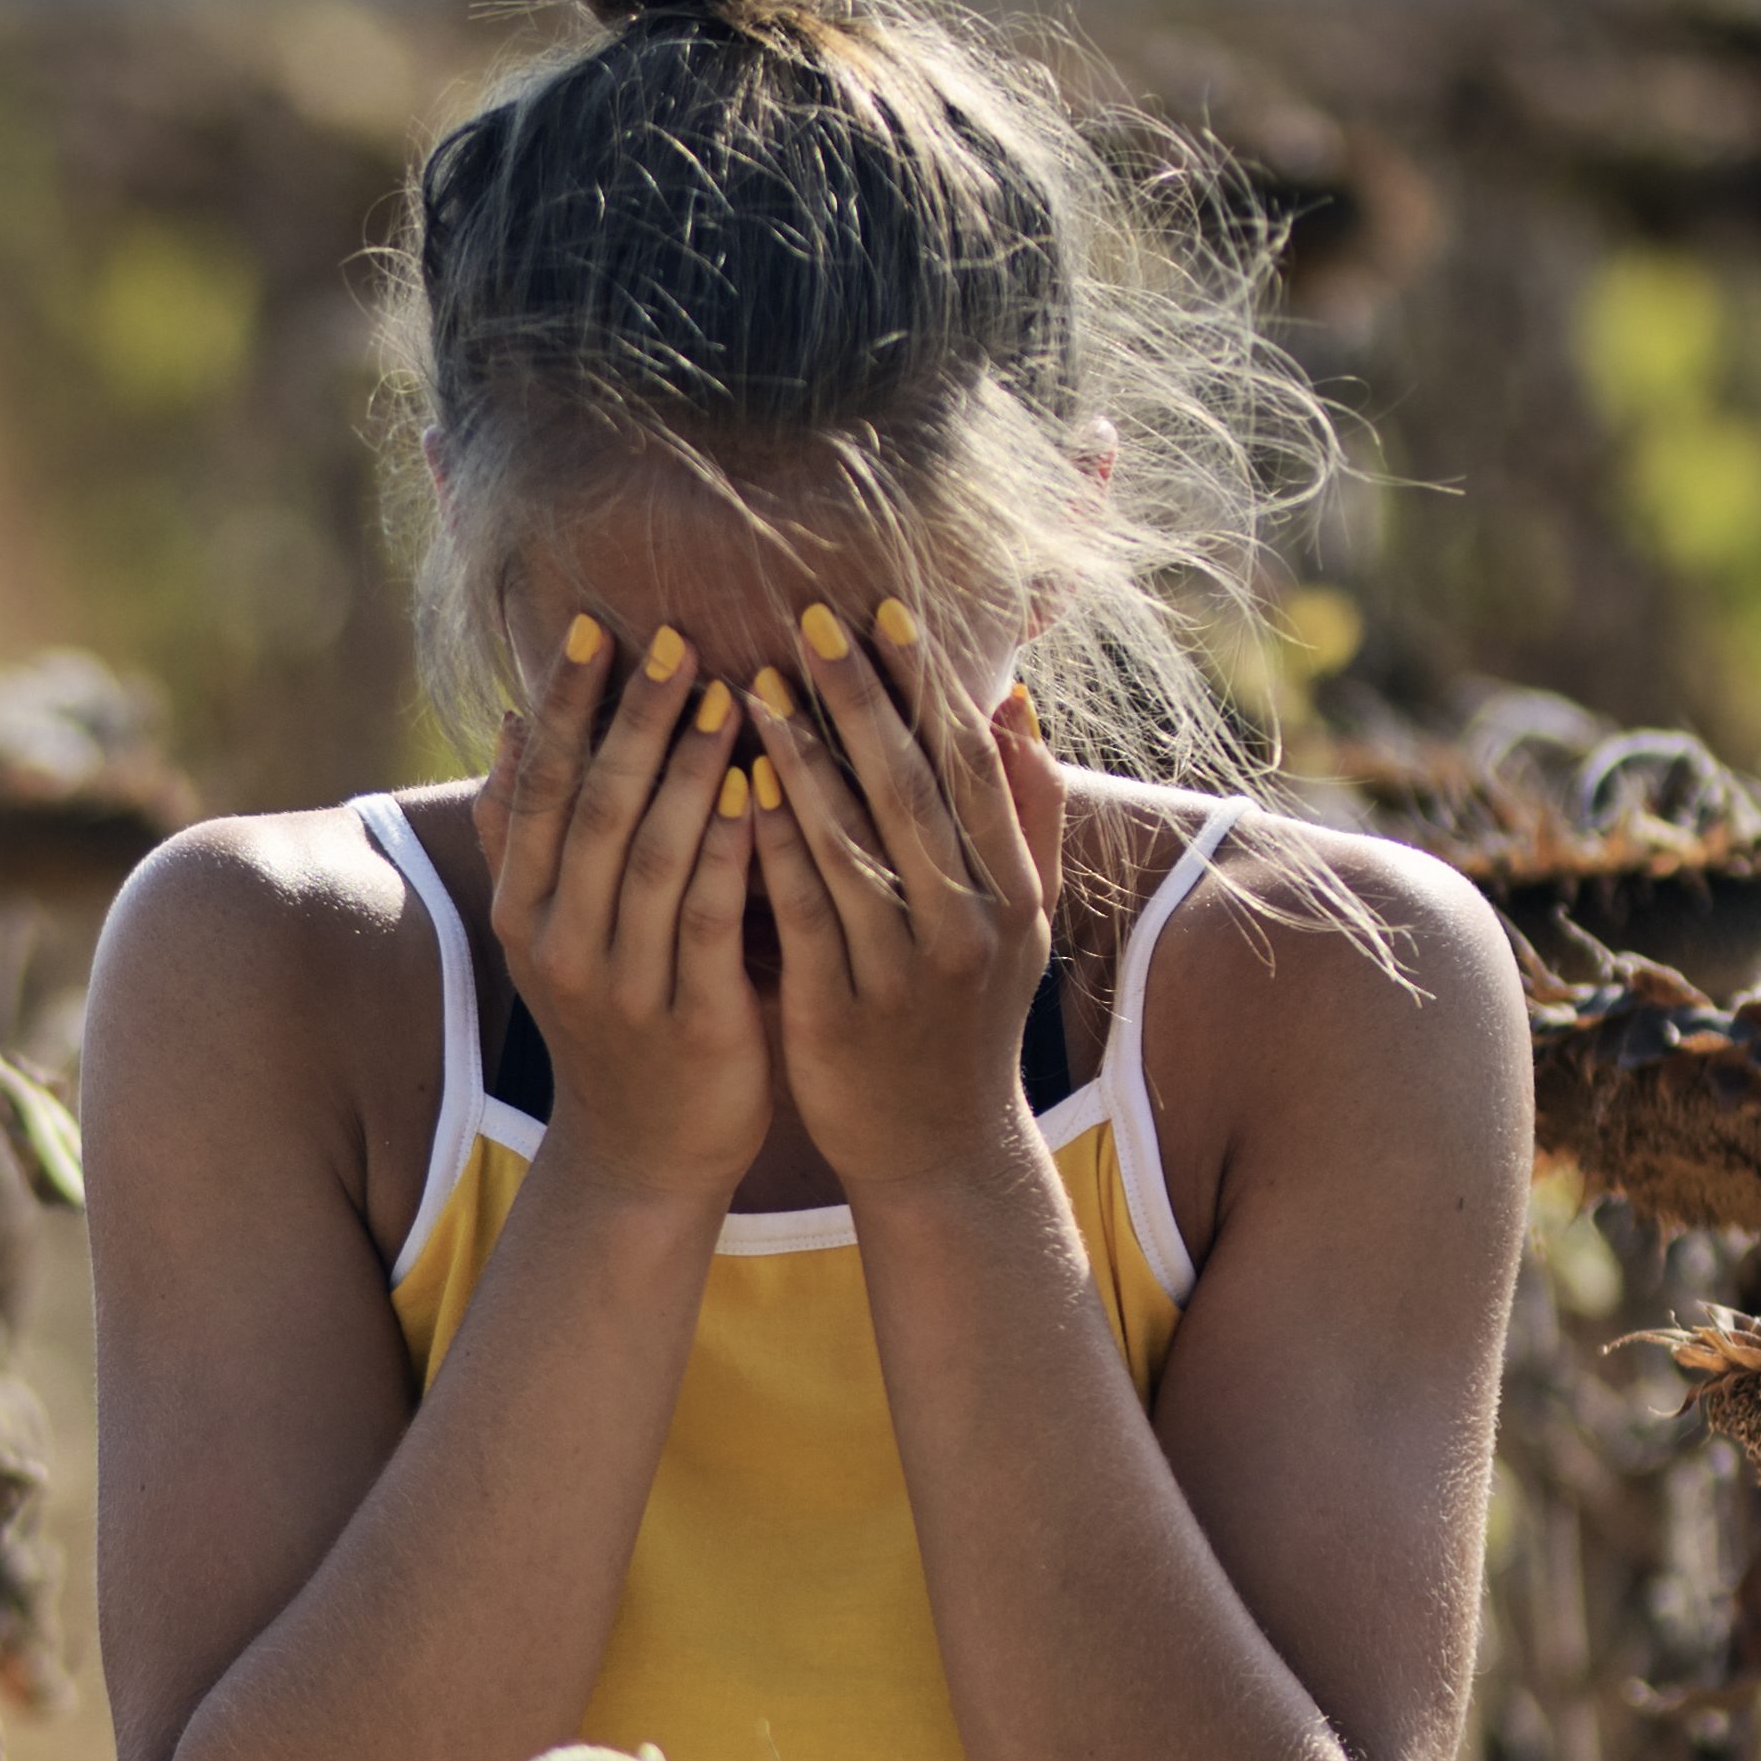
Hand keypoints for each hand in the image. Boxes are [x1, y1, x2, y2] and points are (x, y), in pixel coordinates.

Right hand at [476, 614, 775, 1216]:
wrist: (647, 1152)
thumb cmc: (616, 1015)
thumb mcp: (552, 928)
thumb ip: (532, 832)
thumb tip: (512, 722)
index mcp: (526, 909)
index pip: (541, 786)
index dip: (568, 707)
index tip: (598, 629)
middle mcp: (559, 943)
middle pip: (593, 809)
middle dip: (634, 720)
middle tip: (677, 641)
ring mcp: (620, 987)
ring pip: (649, 858)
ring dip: (689, 770)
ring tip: (730, 695)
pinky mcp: (689, 1022)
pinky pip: (707, 921)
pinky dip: (729, 852)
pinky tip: (759, 794)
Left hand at [748, 602, 1071, 1195]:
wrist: (939, 1151)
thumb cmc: (967, 1016)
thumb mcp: (1023, 921)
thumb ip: (1026, 814)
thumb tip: (1016, 702)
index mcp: (1013, 892)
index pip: (968, 766)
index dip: (927, 686)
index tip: (883, 610)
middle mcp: (968, 926)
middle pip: (910, 790)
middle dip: (860, 699)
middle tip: (808, 618)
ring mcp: (904, 972)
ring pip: (851, 844)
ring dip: (802, 758)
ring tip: (752, 684)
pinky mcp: (839, 1012)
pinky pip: (800, 912)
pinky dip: (771, 846)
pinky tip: (734, 787)